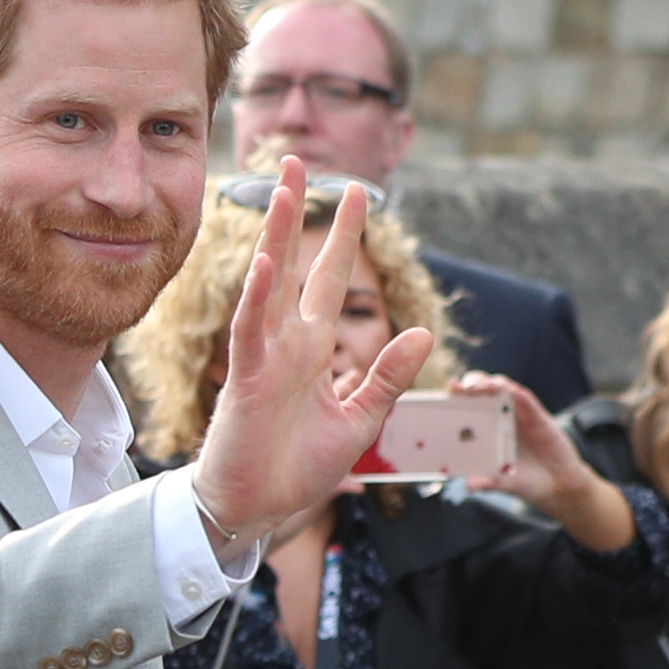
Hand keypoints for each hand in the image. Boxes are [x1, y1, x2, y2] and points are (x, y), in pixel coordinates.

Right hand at [192, 158, 436, 552]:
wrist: (258, 507)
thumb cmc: (297, 466)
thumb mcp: (361, 420)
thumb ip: (388, 377)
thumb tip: (423, 334)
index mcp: (313, 349)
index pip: (331, 280)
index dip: (344, 238)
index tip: (357, 194)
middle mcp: (286, 342)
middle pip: (293, 264)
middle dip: (297, 213)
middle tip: (297, 161)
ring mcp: (263, 357)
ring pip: (268, 285)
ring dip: (275, 238)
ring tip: (282, 191)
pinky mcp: (245, 381)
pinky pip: (250, 333)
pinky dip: (257, 301)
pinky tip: (265, 266)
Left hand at [454, 369, 636, 549]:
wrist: (558, 487)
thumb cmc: (527, 481)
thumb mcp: (504, 483)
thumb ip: (488, 482)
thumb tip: (469, 485)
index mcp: (490, 429)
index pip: (471, 407)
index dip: (458, 398)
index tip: (445, 392)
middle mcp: (503, 417)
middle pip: (484, 392)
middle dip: (470, 385)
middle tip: (457, 387)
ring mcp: (521, 415)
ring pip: (504, 389)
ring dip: (490, 384)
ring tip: (478, 386)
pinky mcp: (539, 417)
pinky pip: (526, 400)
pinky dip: (515, 392)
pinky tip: (506, 389)